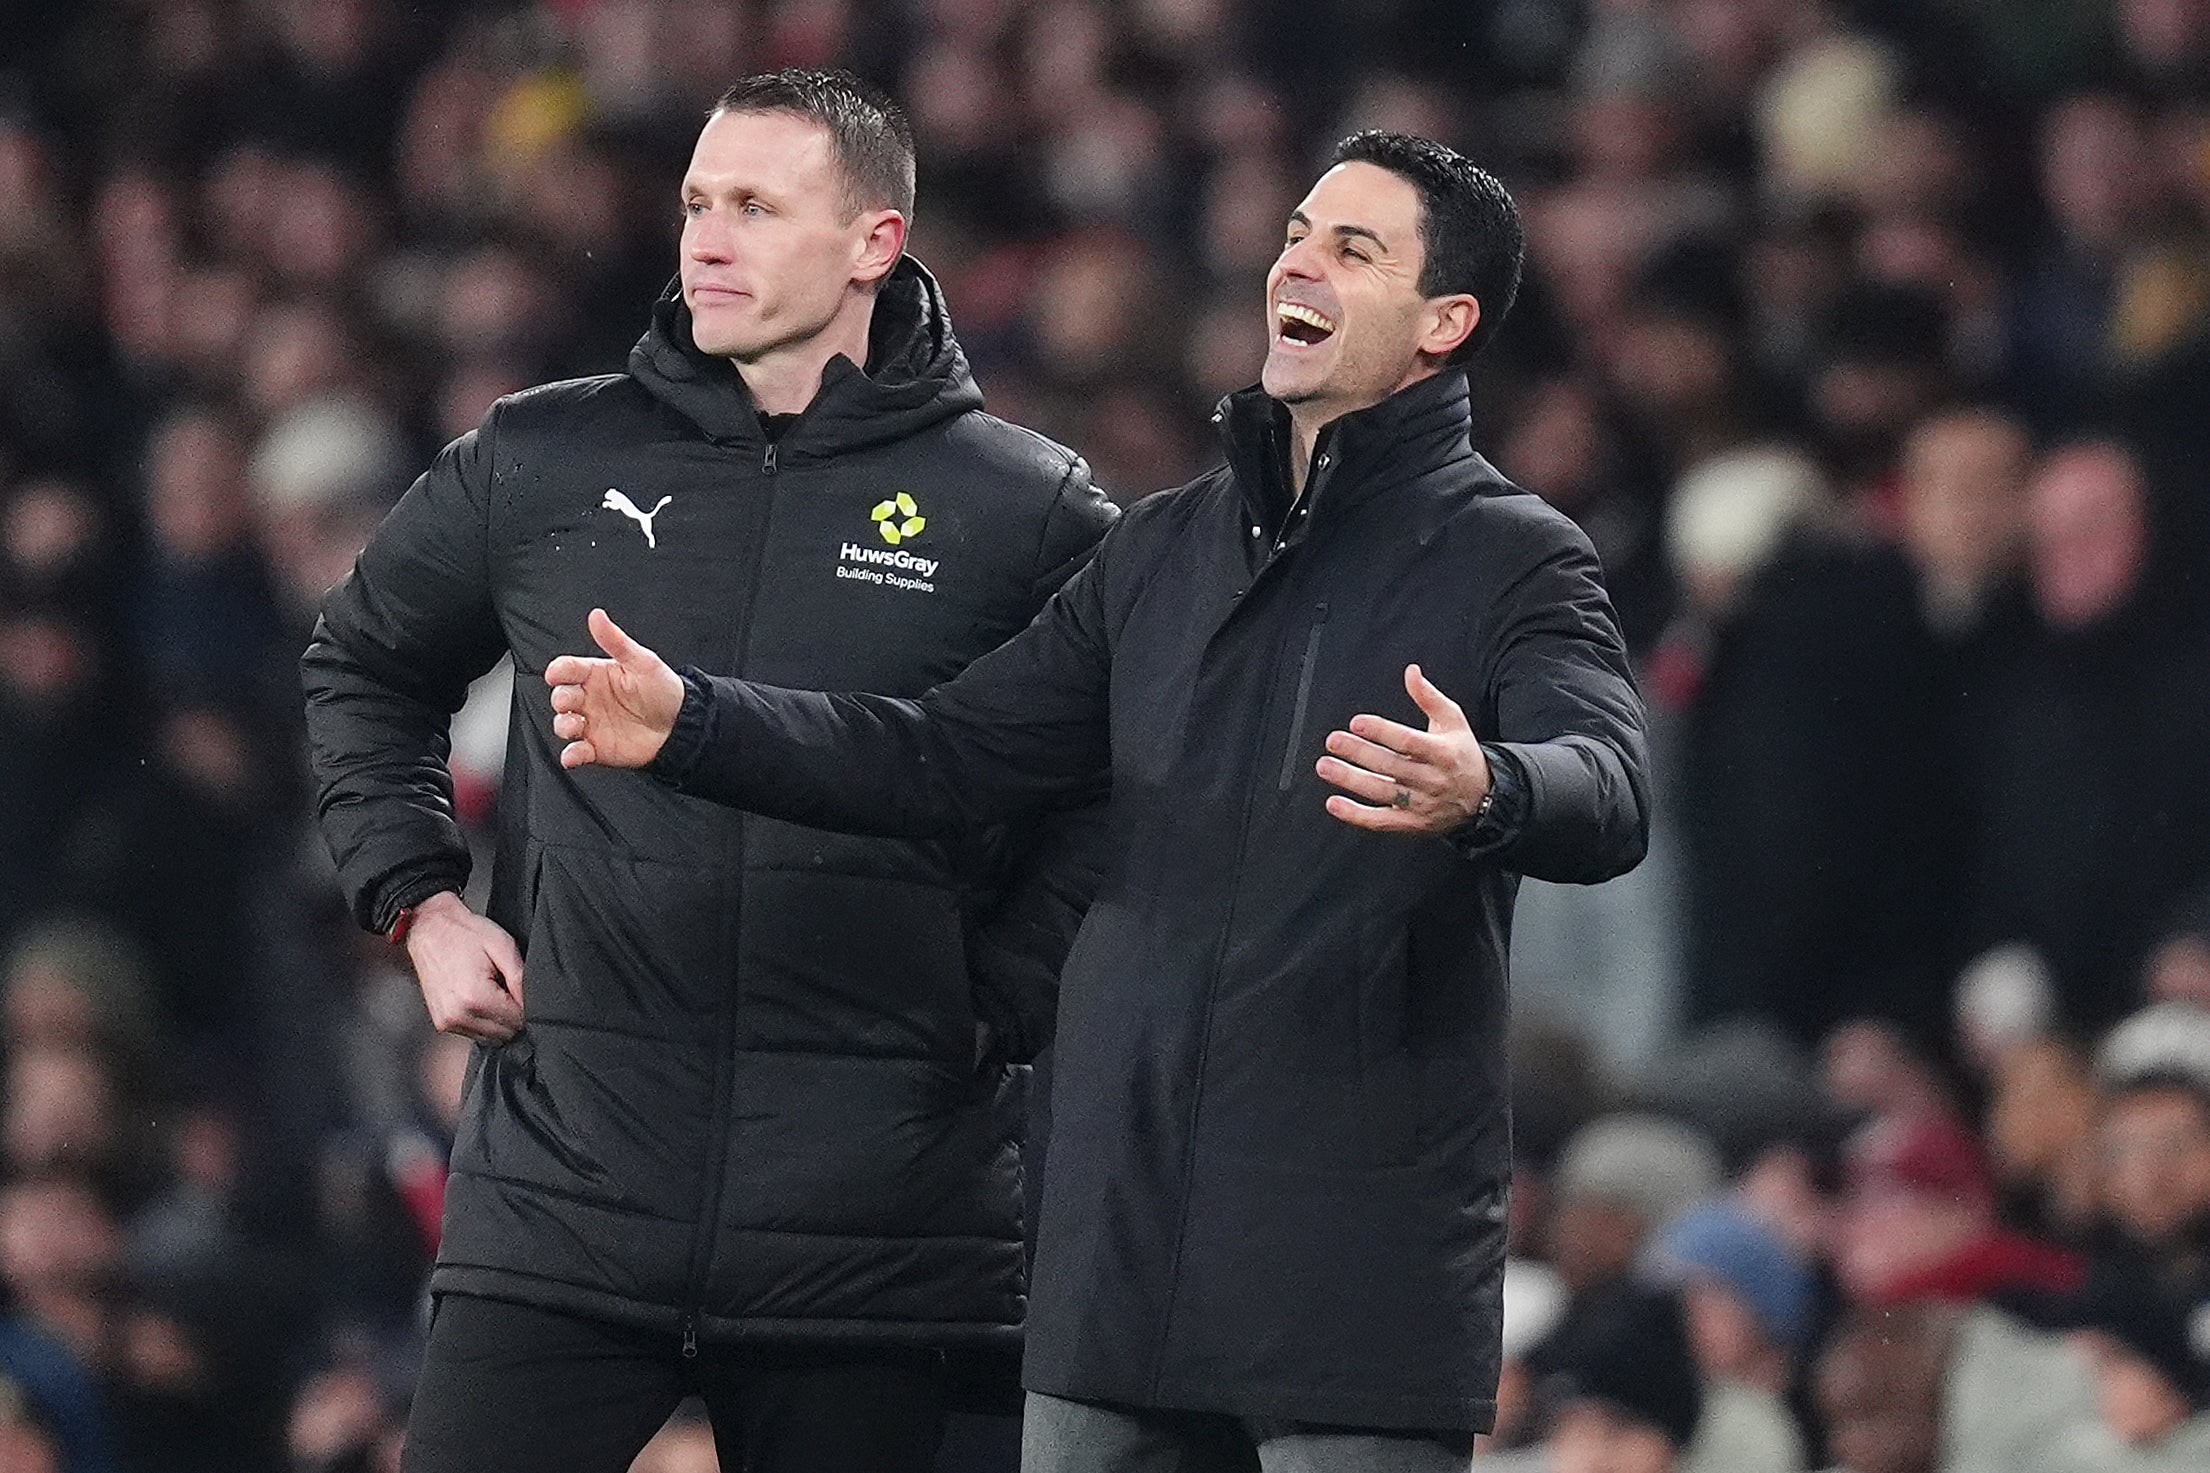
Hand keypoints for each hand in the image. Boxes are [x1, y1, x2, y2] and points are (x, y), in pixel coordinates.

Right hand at [404, 891, 525, 1040]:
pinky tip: (479, 996)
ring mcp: (447, 1021)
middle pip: (505, 1033)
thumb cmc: (464, 933)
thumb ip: (520, 978)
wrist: (430, 928)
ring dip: (497, 1019)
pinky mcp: (442, 1022)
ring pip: (491, 1037)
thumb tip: (531, 1004)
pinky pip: (475, 1033)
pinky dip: (483, 1020)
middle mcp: (457, 1015)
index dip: (525, 1005)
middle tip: (503, 985)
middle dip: (512, 1013)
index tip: (517, 986)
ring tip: (490, 989)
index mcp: (474, 998)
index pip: (517, 1021)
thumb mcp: (503, 946)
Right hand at [546, 608, 684, 769]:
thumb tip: (597, 615)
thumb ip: (616, 641)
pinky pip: (576, 752)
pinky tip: (573, 755)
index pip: (567, 669)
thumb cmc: (663, 690)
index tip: (556, 674)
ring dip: (563, 725)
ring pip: (563, 724)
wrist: (682, 726)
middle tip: (571, 701)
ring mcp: (591, 723)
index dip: (558, 671)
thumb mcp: (642, 661)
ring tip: (576, 725)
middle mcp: (589, 698)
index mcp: (596, 674)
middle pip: (561, 696)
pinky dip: (570, 755)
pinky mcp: (597, 747)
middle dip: (560, 699)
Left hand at [1317, 664, 1491, 835]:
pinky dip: (1356, 815)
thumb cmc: (1461, 754)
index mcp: (1442, 752)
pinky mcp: (1412, 824)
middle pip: (1390, 766)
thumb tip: (1410, 671)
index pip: (1408, 742)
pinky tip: (1334, 803)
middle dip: (1358, 753)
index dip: (1382, 731)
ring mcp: (1422, 804)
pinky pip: (1381, 821)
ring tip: (1325, 766)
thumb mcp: (1453, 722)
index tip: (1357, 722)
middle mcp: (1432, 779)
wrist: (1483, 798)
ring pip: (1381, 792)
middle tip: (1333, 741)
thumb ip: (1429, 697)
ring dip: (1350, 780)